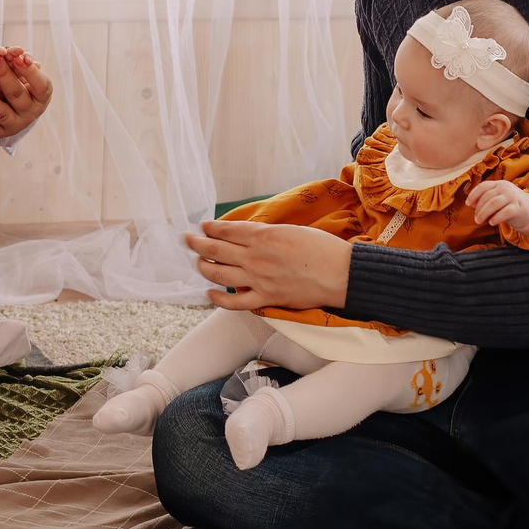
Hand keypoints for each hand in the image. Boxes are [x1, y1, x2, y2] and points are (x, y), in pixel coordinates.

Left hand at [0, 49, 51, 138]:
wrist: (9, 105)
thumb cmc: (16, 80)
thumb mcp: (17, 69)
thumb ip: (9, 60)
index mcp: (42, 95)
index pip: (41, 85)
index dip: (30, 71)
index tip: (17, 56)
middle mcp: (31, 111)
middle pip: (17, 94)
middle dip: (4, 74)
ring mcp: (16, 123)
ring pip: (3, 112)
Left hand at [182, 219, 351, 312]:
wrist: (341, 274)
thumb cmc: (322, 249)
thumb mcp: (292, 230)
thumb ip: (267, 233)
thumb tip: (249, 235)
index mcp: (263, 236)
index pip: (227, 230)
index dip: (211, 227)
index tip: (203, 226)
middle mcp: (255, 257)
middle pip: (216, 249)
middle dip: (197, 243)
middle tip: (187, 239)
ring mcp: (258, 280)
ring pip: (218, 273)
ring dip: (203, 266)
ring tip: (197, 262)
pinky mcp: (266, 299)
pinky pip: (234, 302)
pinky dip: (218, 298)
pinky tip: (209, 292)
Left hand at [468, 179, 528, 235]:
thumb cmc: (509, 205)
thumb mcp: (498, 198)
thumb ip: (486, 199)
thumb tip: (472, 204)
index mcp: (499, 184)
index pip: (483, 186)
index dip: (473, 195)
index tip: (468, 204)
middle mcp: (506, 188)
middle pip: (487, 197)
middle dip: (478, 209)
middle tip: (476, 219)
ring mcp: (513, 197)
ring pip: (493, 204)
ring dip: (483, 213)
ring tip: (479, 221)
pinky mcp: (519, 208)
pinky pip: (504, 212)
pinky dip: (496, 218)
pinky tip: (491, 222)